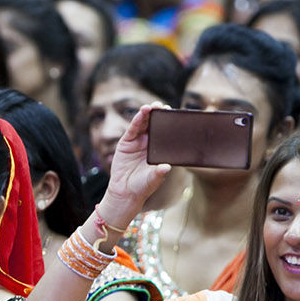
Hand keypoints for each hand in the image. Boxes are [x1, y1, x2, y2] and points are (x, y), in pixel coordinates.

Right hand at [99, 105, 172, 227]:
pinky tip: (141, 114)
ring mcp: (137, 142)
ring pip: (143, 124)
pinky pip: (132, 129)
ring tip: (150, 107)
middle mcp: (149, 143)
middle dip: (158, 114)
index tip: (174, 115)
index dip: (168, 123)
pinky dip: (136, 121)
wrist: (125, 193)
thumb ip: (159, 173)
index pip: (165, 132)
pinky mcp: (126, 143)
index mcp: (159, 149)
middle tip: (162, 106)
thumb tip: (167, 167)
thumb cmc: (142, 187)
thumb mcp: (153, 179)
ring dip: (147, 114)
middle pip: (154, 124)